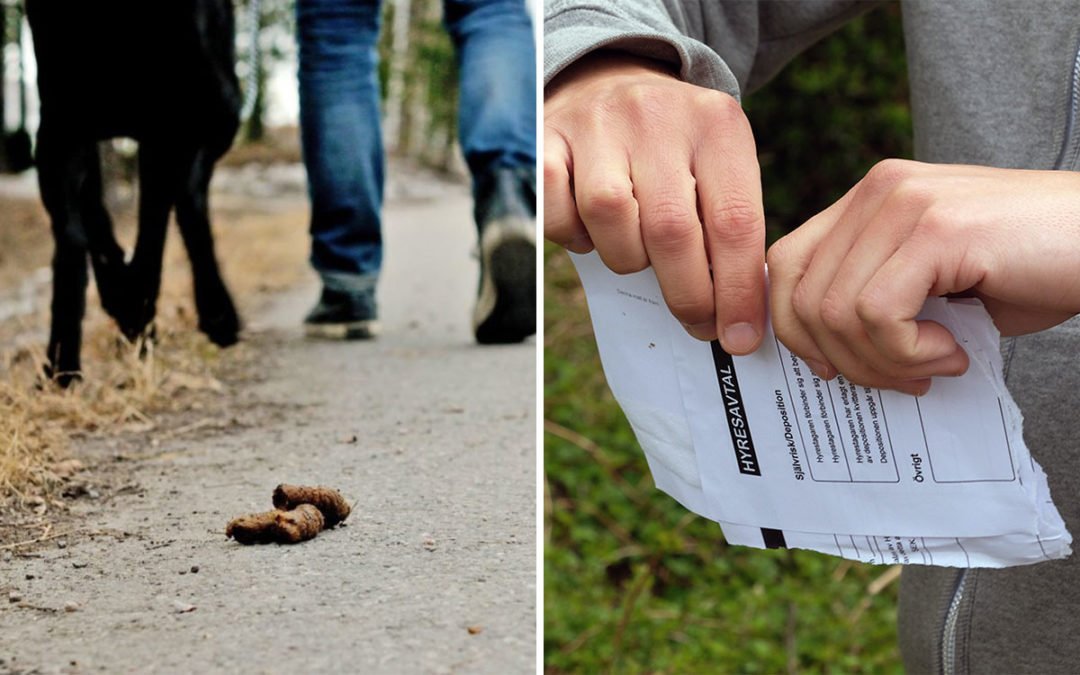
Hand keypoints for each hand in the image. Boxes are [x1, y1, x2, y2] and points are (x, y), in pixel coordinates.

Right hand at [544, 51, 766, 353]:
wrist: (611, 81)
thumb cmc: (675, 148)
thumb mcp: (719, 165)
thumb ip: (731, 230)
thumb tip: (738, 319)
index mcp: (716, 125)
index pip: (734, 222)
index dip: (737, 292)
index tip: (739, 338)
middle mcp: (657, 116)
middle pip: (672, 230)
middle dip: (686, 294)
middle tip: (696, 323)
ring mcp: (597, 124)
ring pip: (610, 218)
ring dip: (626, 258)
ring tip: (637, 252)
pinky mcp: (547, 138)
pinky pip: (554, 210)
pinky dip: (570, 235)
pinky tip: (588, 231)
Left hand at [767, 159, 1079, 394]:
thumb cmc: (1033, 271)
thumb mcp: (934, 286)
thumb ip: (875, 301)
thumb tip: (826, 356)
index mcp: (870, 200)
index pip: (785, 265)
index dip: (793, 328)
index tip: (832, 369)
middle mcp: (879, 190)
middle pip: (801, 294)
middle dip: (841, 358)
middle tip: (901, 378)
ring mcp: (905, 202)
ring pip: (836, 310)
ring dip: (882, 361)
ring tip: (935, 364)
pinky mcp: (938, 228)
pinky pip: (877, 313)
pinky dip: (908, 352)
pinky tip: (951, 352)